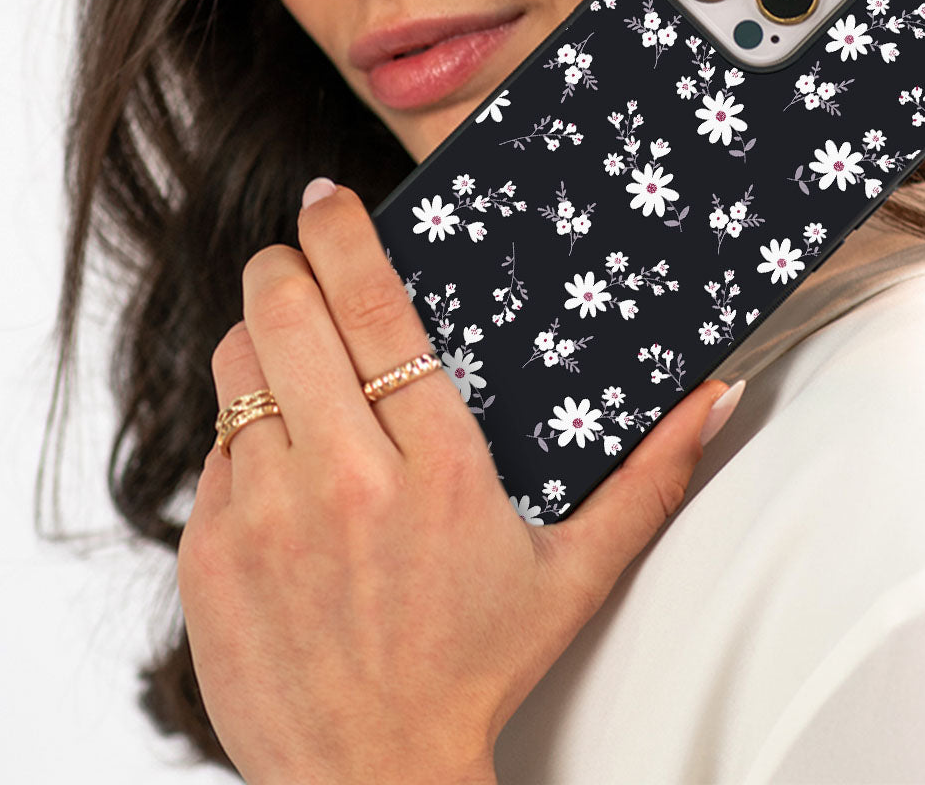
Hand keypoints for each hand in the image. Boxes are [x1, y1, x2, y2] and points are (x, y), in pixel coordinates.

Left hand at [178, 180, 744, 783]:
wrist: (371, 778)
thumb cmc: (479, 667)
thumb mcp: (575, 574)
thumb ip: (650, 478)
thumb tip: (715, 396)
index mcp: (438, 472)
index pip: (374, 311)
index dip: (345, 236)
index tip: (329, 197)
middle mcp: (341, 484)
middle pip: (283, 313)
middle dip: (284, 265)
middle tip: (297, 257)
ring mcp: (263, 517)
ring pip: (236, 368)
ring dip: (259, 340)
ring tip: (297, 358)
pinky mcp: (208, 553)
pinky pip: (214, 449)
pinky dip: (244, 432)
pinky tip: (284, 462)